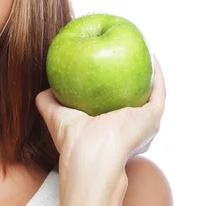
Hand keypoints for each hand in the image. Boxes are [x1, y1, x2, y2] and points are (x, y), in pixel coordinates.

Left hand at [36, 55, 165, 176]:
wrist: (91, 157)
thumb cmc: (72, 141)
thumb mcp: (55, 115)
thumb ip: (48, 101)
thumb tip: (46, 86)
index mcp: (110, 130)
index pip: (112, 105)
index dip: (111, 86)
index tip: (106, 65)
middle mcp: (131, 129)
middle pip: (135, 98)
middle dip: (133, 78)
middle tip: (127, 53)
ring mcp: (145, 125)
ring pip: (151, 93)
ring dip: (149, 72)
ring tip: (143, 48)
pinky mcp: (153, 118)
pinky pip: (158, 90)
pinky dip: (156, 72)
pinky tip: (150, 55)